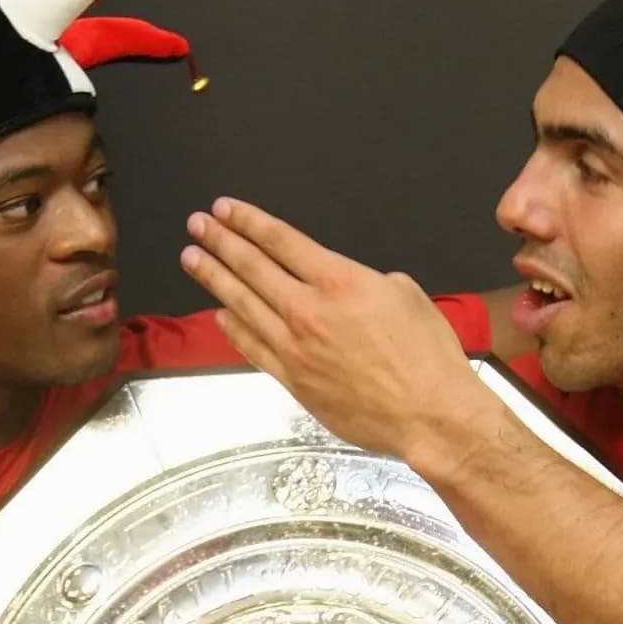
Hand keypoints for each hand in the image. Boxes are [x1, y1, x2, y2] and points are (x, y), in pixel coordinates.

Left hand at [179, 197, 494, 464]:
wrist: (430, 414)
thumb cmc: (428, 356)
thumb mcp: (406, 295)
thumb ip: (366, 281)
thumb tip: (349, 287)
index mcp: (339, 282)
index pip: (280, 241)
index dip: (248, 222)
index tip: (225, 209)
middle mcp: (309, 311)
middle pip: (252, 268)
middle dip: (221, 242)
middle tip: (197, 226)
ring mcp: (295, 348)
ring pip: (243, 306)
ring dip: (215, 279)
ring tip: (193, 260)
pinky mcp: (293, 381)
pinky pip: (253, 348)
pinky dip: (234, 329)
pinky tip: (220, 315)